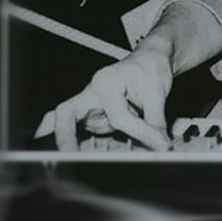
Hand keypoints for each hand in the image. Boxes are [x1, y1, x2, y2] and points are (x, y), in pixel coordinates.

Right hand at [33, 43, 172, 150]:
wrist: (149, 59)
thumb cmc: (150, 67)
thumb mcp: (158, 91)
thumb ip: (156, 119)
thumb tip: (160, 144)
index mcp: (106, 82)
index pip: (119, 116)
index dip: (140, 132)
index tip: (160, 145)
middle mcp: (91, 93)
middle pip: (67, 113)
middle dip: (65, 135)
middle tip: (68, 156)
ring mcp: (90, 106)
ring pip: (68, 124)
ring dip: (68, 142)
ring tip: (61, 162)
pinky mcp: (93, 117)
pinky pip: (80, 131)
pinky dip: (72, 141)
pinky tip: (68, 156)